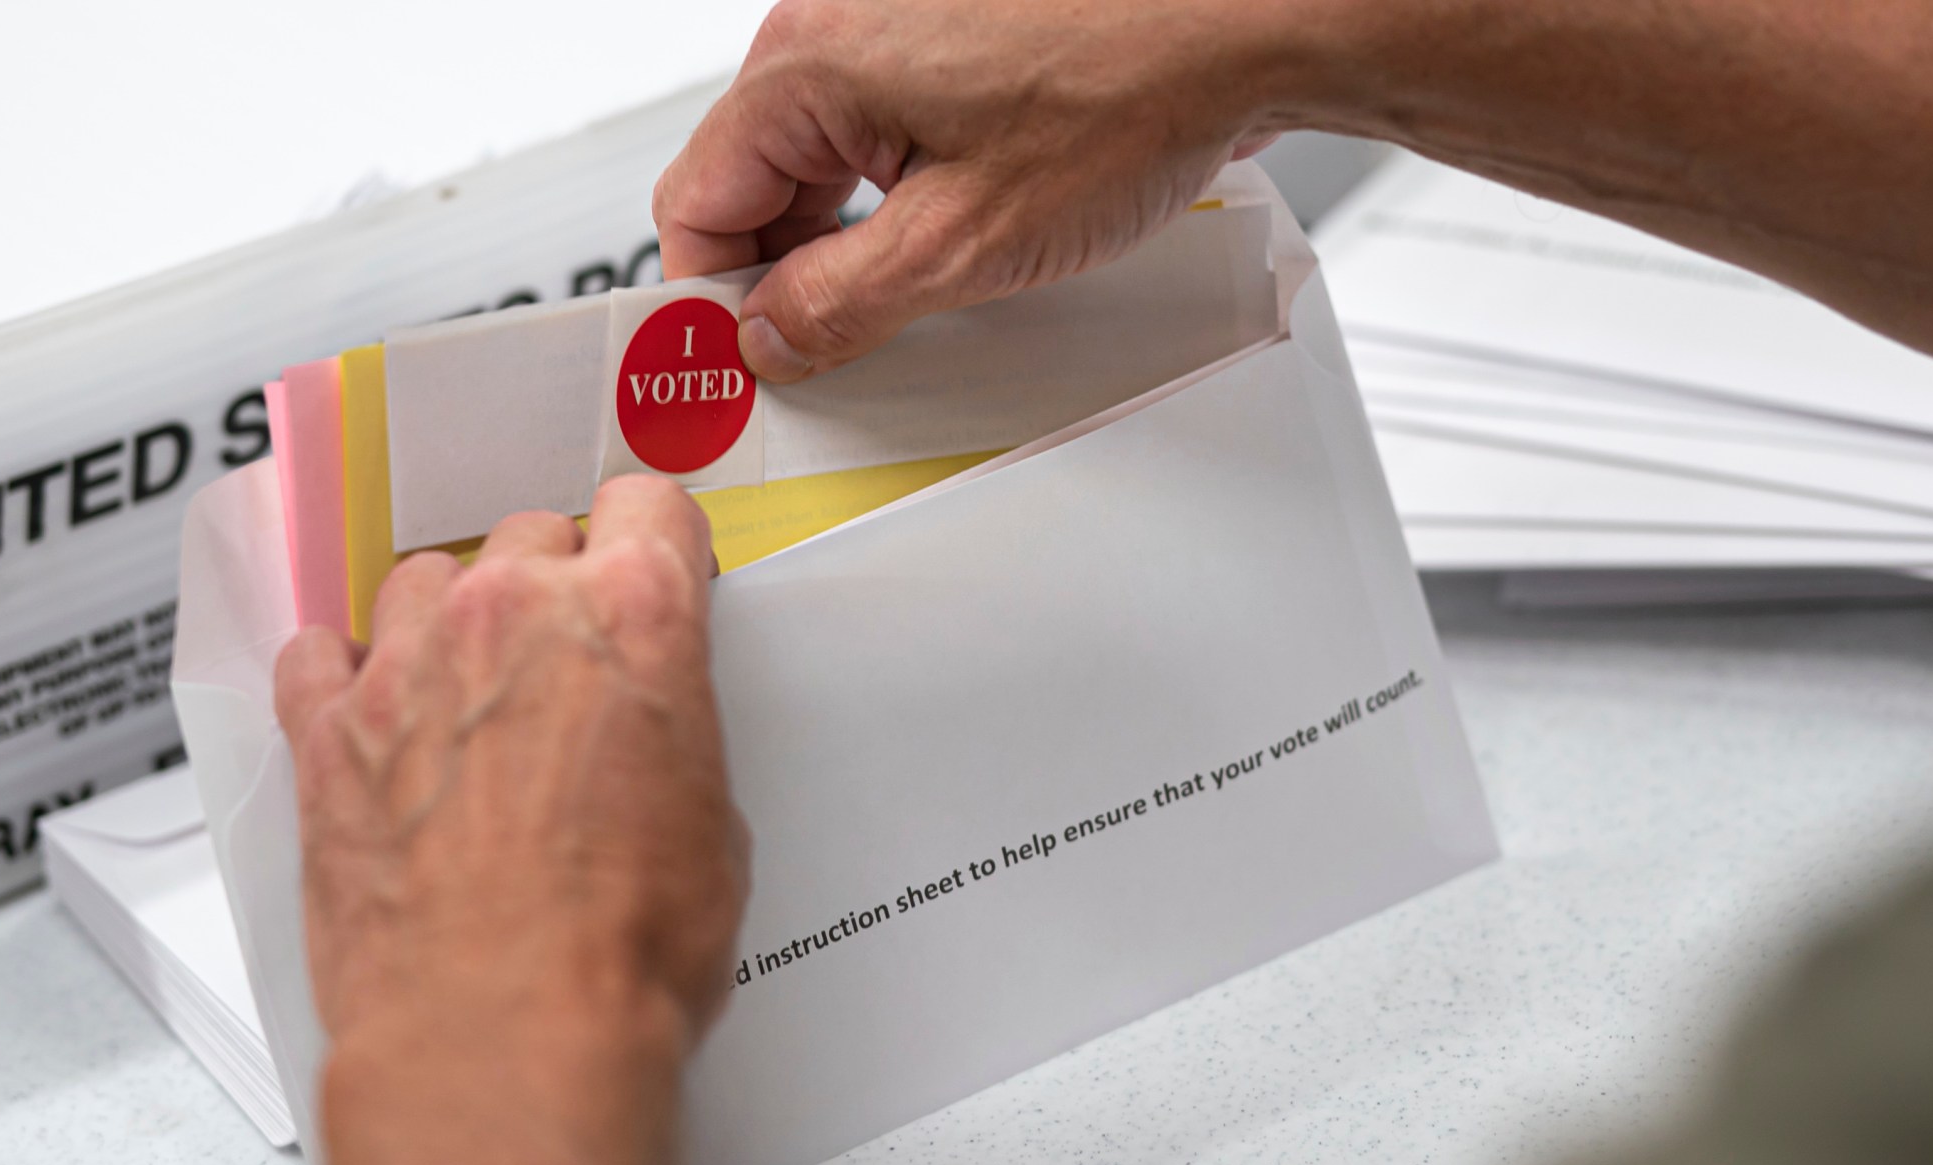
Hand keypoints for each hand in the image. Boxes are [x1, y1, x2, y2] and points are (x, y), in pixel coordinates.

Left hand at [275, 471, 749, 1146]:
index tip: (651, 572)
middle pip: (530, 536)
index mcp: (633, 617)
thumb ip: (670, 737)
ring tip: (467, 697)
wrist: (505, 1038)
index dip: (656, 545)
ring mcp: (407, 665)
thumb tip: (648, 745)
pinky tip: (372, 720)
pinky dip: (343, 677)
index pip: (648, 506)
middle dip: (552, 589)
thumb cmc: (617, 955)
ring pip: (423, 581)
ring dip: (449, 624)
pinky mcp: (326, 732)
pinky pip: (316, 654)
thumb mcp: (713, 830)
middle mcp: (511, 615)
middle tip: (565, 664)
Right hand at [654, 0, 1310, 380]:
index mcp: (805, 65)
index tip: (738, 362)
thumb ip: (837, 305)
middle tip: (829, 348)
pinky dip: (892, 196)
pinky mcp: (941, 38)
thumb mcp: (960, 247)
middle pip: (750, 182)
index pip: (692, 203)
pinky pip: (876, 133)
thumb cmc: (1128, 93)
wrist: (1240, 23)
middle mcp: (832, 27)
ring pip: (815, 162)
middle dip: (783, 272)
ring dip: (842, 239)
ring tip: (913, 292)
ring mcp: (887, 26)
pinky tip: (948, 240)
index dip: (711, 301)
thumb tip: (767, 338)